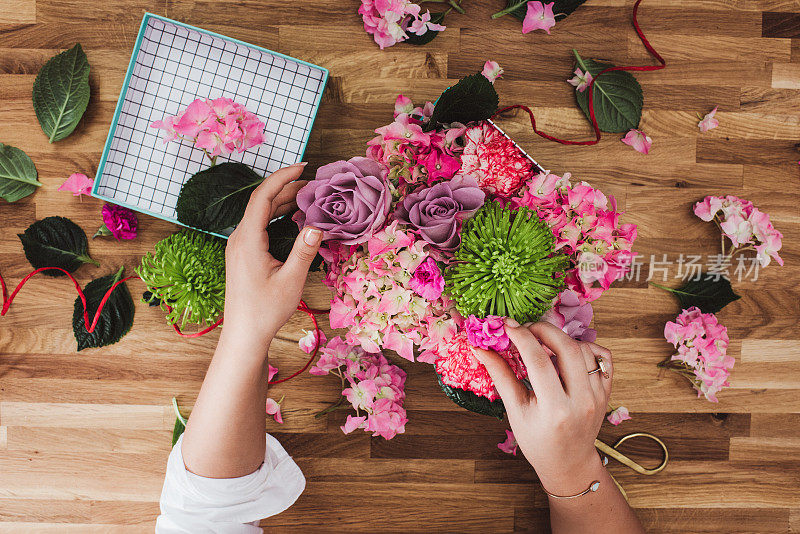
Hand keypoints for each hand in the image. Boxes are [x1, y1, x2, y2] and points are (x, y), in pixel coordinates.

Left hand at [222, 163, 321, 343]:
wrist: (244, 334)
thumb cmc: (266, 310)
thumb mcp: (291, 281)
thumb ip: (304, 251)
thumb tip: (317, 226)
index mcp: (248, 240)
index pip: (263, 196)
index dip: (283, 177)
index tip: (303, 165)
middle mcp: (239, 238)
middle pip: (262, 202)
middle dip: (287, 188)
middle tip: (313, 183)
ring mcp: (238, 246)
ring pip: (260, 214)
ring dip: (283, 202)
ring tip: (308, 197)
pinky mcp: (242, 254)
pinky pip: (258, 226)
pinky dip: (276, 217)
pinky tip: (293, 219)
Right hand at [474, 320, 612, 495]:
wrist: (568, 463)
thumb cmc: (537, 441)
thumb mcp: (515, 411)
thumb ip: (500, 375)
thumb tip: (479, 347)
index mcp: (554, 409)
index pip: (538, 360)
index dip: (520, 337)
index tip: (506, 325)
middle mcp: (581, 400)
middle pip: (567, 348)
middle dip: (544, 329)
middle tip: (526, 329)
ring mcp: (598, 396)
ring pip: (585, 349)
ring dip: (561, 339)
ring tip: (543, 344)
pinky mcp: (606, 392)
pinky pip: (602, 357)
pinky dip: (585, 347)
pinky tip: (568, 353)